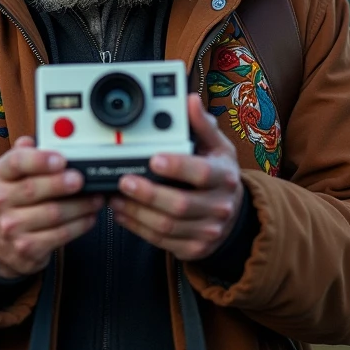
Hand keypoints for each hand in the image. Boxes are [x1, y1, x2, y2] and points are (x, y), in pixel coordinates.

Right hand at [0, 136, 102, 278]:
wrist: (0, 242)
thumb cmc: (14, 200)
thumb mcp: (12, 174)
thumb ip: (24, 154)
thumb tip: (32, 139)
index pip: (16, 162)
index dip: (41, 159)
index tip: (61, 159)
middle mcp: (0, 200)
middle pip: (34, 189)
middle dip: (62, 183)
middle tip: (82, 179)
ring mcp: (11, 227)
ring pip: (52, 213)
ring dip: (80, 205)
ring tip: (95, 198)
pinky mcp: (25, 248)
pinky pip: (59, 235)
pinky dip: (79, 225)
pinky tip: (89, 217)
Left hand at [110, 94, 243, 260]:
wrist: (234, 215)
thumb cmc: (220, 174)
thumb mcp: (218, 147)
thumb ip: (202, 125)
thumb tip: (189, 101)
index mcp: (225, 177)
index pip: (202, 173)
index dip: (177, 166)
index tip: (153, 159)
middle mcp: (219, 206)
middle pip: (180, 204)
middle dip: (148, 194)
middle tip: (124, 180)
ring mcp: (207, 231)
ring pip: (167, 226)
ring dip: (136, 212)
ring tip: (115, 197)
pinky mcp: (194, 248)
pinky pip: (161, 241)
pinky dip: (138, 228)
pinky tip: (123, 214)